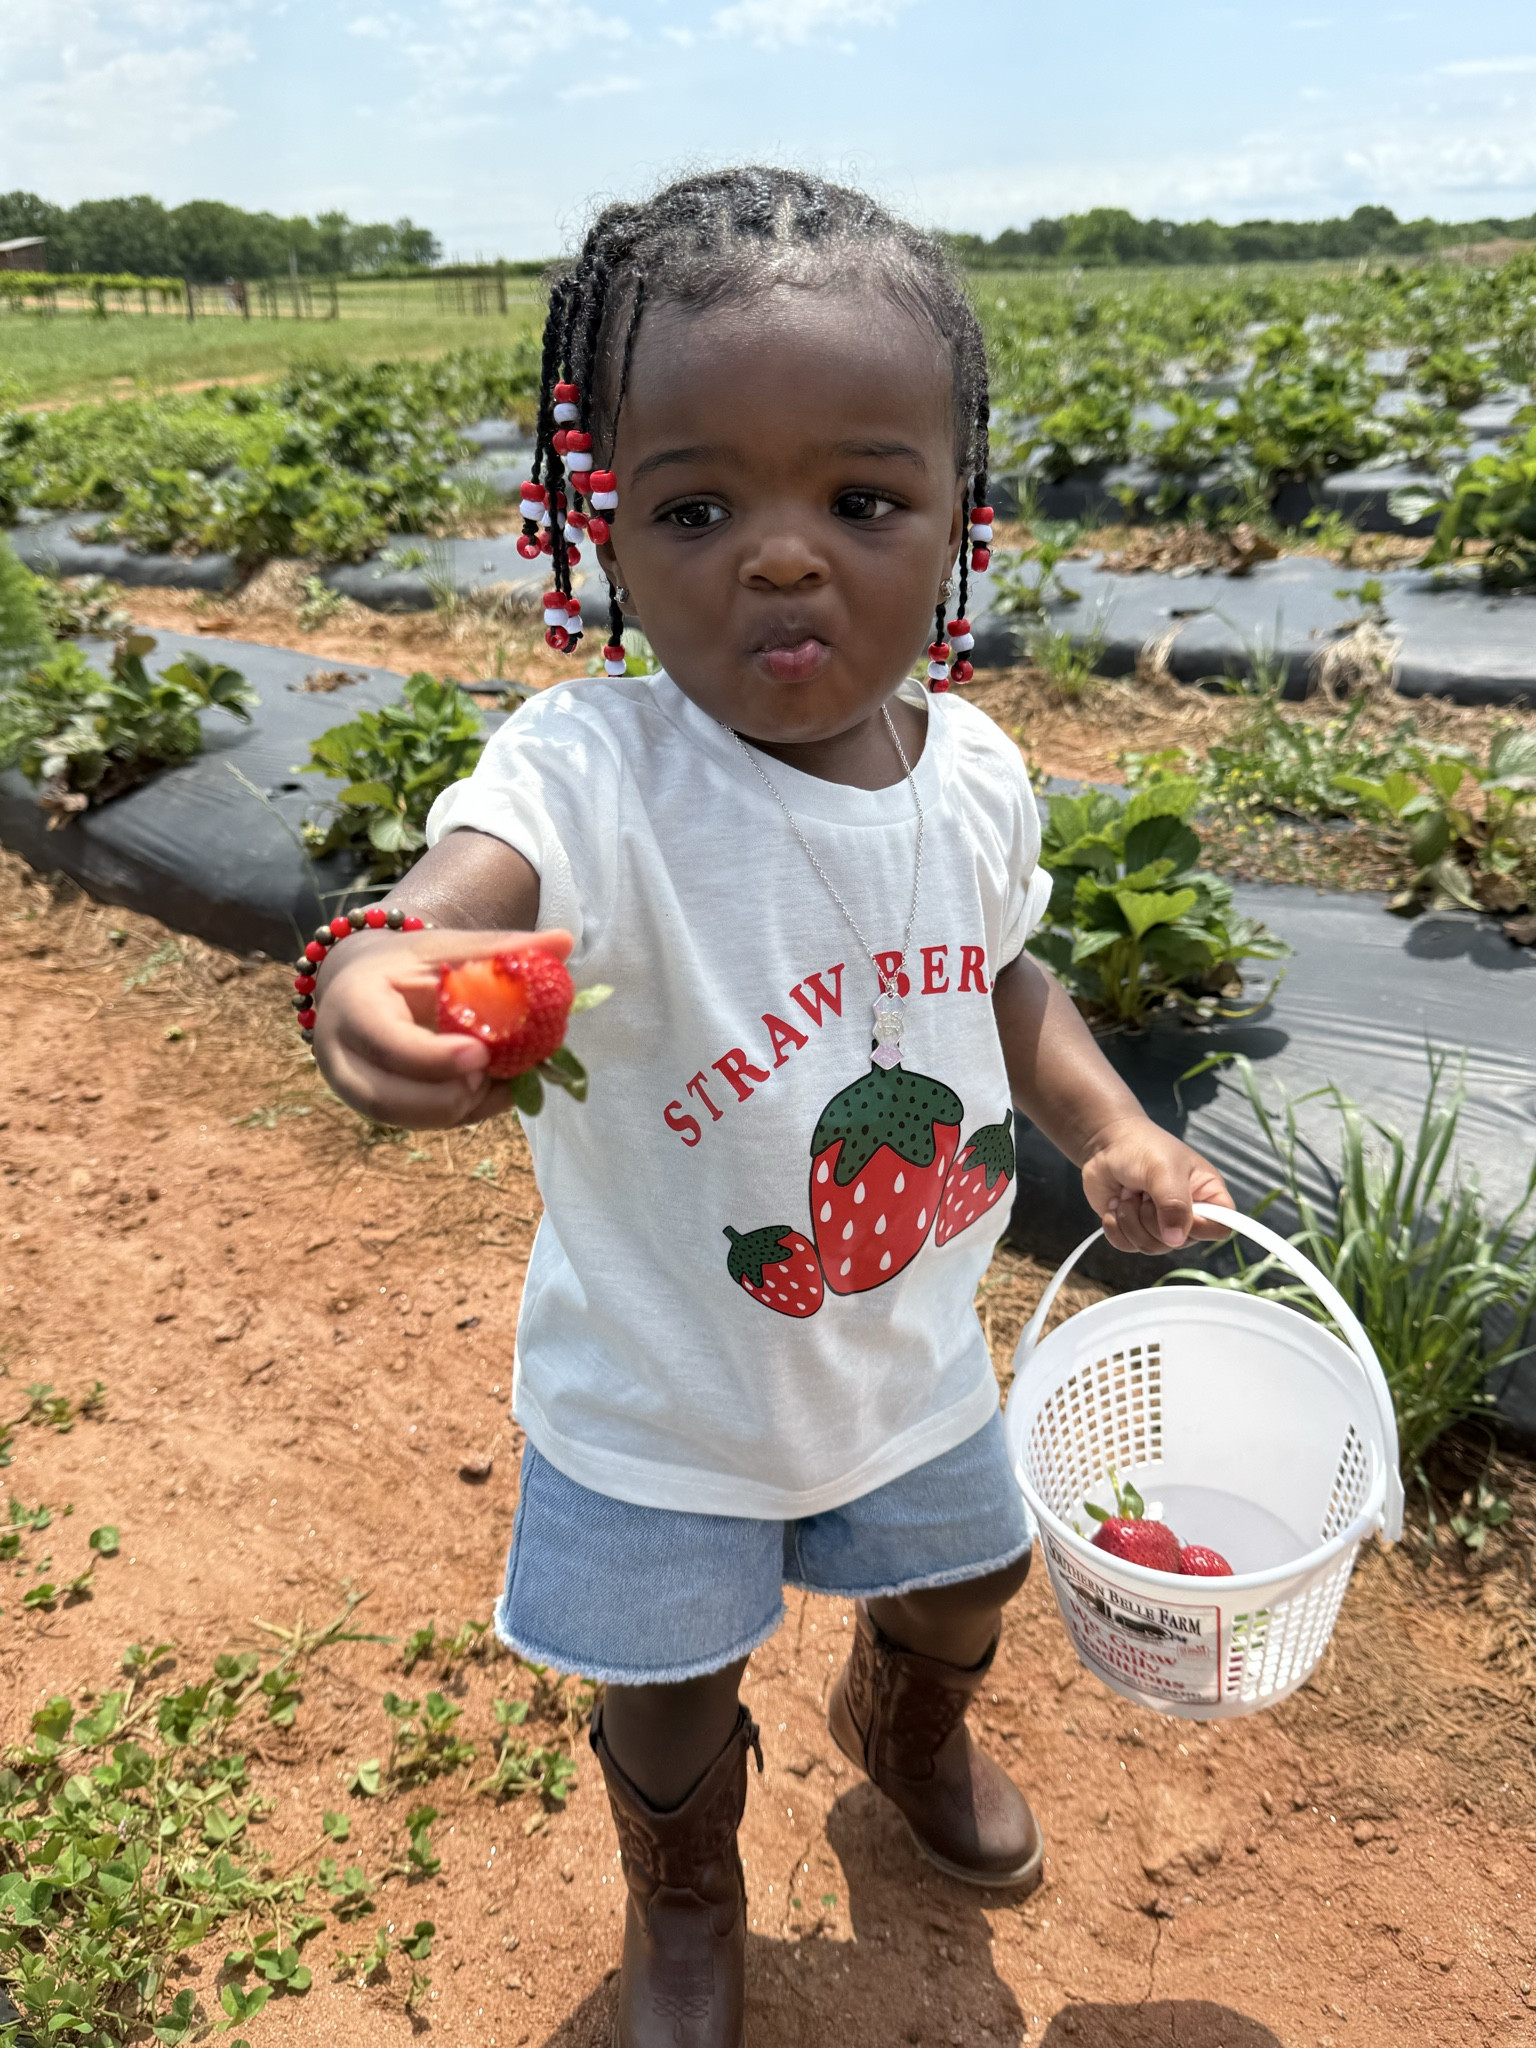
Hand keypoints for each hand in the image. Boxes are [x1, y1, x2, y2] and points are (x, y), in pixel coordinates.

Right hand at [313, 927, 572, 1129]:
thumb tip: (564, 941)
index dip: (433, 1056)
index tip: (481, 1054)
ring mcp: (352, 1088)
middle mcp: (340, 1054)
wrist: (359, 983)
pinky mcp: (375, 1107)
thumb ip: (500, 949)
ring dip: (459, 1108)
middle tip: (491, 1076)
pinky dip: (461, 1112)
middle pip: (387, 1098)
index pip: (385, 1041)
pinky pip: (420, 1124)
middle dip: (447, 1097)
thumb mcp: (446, 948)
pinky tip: (491, 1089)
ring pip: (404, 1120)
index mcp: (355, 1004)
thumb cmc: (407, 964)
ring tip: (497, 1079)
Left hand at [1080, 1115, 1232, 1254]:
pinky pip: (1127, 1246)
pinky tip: (1116, 1204)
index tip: (1177, 1211)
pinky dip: (1115, 1226)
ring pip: (1150, 1247)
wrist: (1106, 1144)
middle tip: (1144, 1191)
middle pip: (1178, 1243)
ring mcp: (1160, 1225)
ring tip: (1129, 1194)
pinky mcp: (1135, 1231)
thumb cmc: (1142, 1147)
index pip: (1220, 1228)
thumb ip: (1174, 1204)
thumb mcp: (1164, 1170)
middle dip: (1152, 1218)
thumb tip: (1176, 1240)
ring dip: (1131, 1219)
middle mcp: (1186, 1215)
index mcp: (1207, 1195)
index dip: (1201, 1227)